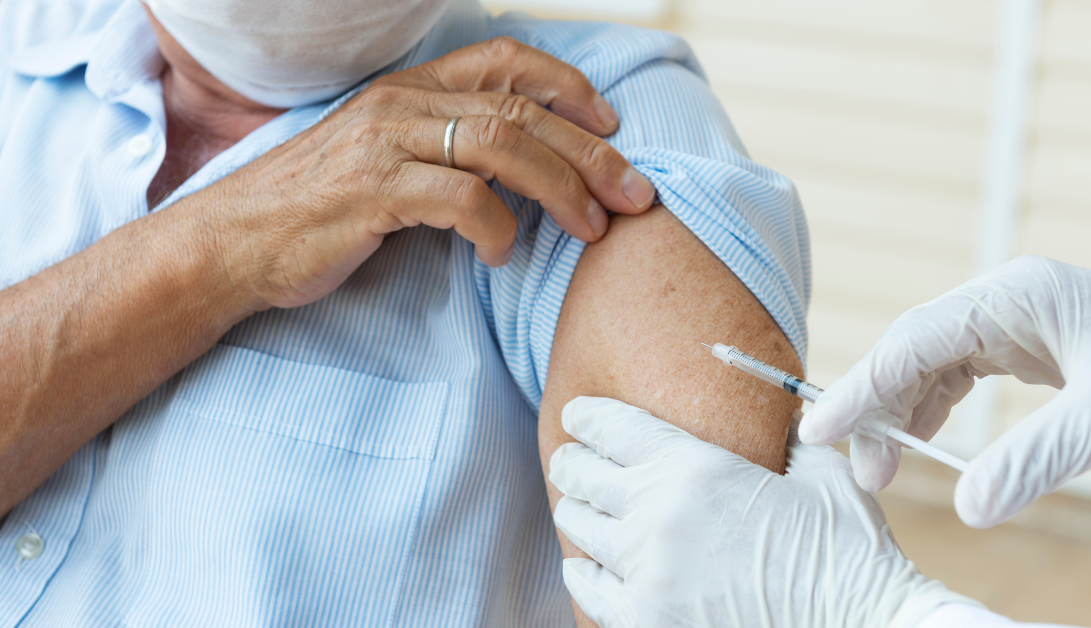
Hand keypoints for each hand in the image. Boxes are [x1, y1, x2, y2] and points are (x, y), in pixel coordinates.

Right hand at [181, 37, 656, 310]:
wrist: (229, 247)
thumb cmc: (314, 214)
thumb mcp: (383, 164)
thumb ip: (443, 154)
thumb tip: (519, 174)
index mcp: (408, 91)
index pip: (504, 61)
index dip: (567, 85)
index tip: (610, 124)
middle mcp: (400, 105)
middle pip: (520, 110)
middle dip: (591, 152)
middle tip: (635, 194)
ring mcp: (384, 145)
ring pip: (501, 145)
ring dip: (561, 188)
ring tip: (592, 228)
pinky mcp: (370, 193)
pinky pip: (459, 200)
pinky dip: (497, 229)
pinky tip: (504, 257)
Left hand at [548, 396, 972, 627]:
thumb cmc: (848, 551)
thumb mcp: (820, 473)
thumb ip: (784, 437)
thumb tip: (776, 415)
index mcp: (697, 467)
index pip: (611, 426)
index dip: (586, 416)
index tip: (576, 416)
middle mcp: (660, 515)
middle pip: (580, 474)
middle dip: (573, 462)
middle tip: (573, 461)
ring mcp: (648, 573)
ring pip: (579, 527)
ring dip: (580, 512)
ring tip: (584, 508)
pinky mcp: (646, 621)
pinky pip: (587, 587)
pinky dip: (583, 570)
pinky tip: (587, 563)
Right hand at [798, 255, 1090, 527]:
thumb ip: (1037, 458)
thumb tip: (969, 510)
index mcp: (1014, 296)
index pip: (913, 340)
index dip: (863, 387)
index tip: (823, 429)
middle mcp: (1004, 302)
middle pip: (912, 350)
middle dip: (879, 408)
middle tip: (867, 472)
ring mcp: (1016, 322)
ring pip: (931, 364)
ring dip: (903, 412)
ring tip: (888, 466)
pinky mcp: (1029, 347)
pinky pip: (961, 374)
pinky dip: (935, 409)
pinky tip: (925, 441)